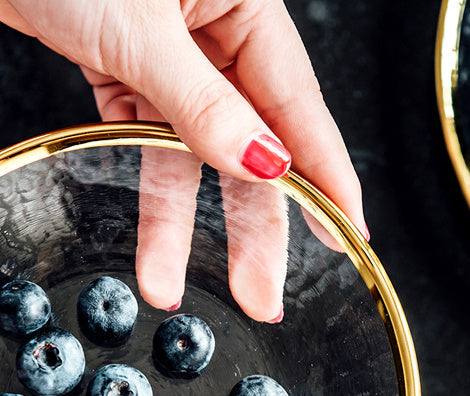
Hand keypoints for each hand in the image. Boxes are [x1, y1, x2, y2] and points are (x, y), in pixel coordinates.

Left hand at [0, 0, 364, 320]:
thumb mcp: (140, 28)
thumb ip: (199, 101)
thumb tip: (260, 161)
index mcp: (244, 3)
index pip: (297, 105)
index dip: (324, 175)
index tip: (347, 232)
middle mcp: (213, 32)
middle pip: (246, 144)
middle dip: (251, 225)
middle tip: (260, 293)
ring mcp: (166, 57)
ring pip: (188, 155)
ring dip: (179, 225)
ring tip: (173, 287)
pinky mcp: (122, 73)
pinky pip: (144, 142)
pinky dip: (144, 191)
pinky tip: (152, 240)